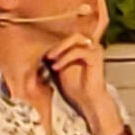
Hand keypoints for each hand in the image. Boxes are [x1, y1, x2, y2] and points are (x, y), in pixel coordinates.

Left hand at [42, 20, 120, 134]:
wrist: (86, 100)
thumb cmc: (73, 86)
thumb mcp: (59, 67)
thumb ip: (54, 56)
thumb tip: (39, 48)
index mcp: (83, 47)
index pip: (69, 36)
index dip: (56, 43)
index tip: (44, 55)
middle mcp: (91, 46)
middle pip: (73, 34)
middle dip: (58, 44)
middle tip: (47, 55)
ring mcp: (95, 50)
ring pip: (76, 38)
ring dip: (60, 47)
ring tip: (50, 58)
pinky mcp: (95, 57)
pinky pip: (79, 51)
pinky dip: (66, 57)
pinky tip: (57, 67)